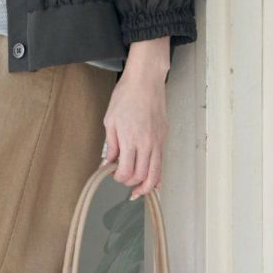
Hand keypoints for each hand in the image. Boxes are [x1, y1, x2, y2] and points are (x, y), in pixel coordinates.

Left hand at [101, 62, 167, 199]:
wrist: (145, 81)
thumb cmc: (125, 96)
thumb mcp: (110, 121)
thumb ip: (111, 145)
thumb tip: (108, 163)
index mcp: (131, 140)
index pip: (127, 171)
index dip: (119, 178)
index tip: (113, 174)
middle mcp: (147, 144)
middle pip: (142, 176)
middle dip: (131, 184)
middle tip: (123, 182)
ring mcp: (158, 141)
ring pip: (156, 173)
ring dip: (148, 186)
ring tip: (140, 192)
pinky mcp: (164, 137)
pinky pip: (162, 162)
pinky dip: (158, 175)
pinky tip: (153, 182)